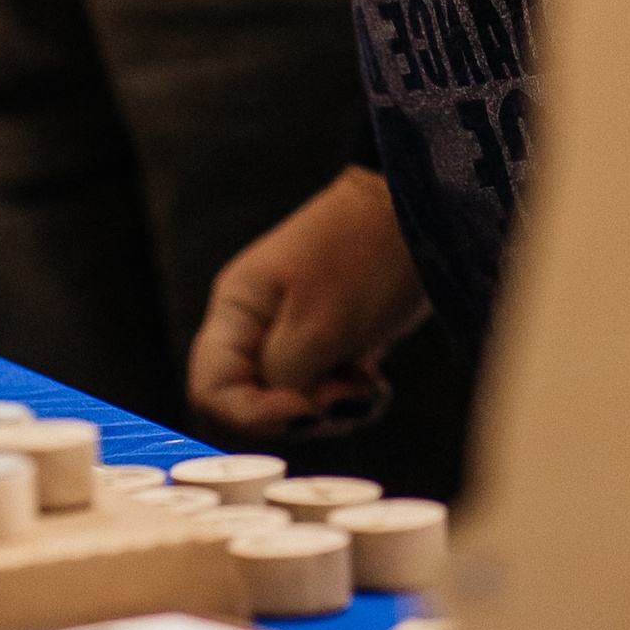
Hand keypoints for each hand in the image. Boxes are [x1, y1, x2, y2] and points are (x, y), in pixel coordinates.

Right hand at [188, 166, 431, 435]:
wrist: (417, 215)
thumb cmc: (366, 254)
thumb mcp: (320, 322)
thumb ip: (286, 376)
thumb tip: (287, 411)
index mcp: (238, 309)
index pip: (211, 389)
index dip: (252, 414)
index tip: (306, 409)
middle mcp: (256, 325)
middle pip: (253, 403)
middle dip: (303, 413)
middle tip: (348, 393)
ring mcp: (292, 334)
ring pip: (293, 404)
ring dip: (333, 409)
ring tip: (369, 386)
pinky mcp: (328, 343)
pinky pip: (324, 393)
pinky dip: (350, 400)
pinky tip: (376, 384)